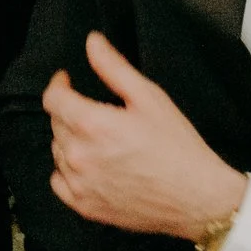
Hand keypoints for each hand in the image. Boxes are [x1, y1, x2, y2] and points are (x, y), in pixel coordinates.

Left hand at [45, 32, 246, 241]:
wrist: (197, 197)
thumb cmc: (178, 149)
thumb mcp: (149, 97)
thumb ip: (114, 67)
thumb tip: (93, 44)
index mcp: (93, 124)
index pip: (53, 98)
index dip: (59, 84)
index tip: (67, 80)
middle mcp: (80, 155)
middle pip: (56, 123)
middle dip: (69, 110)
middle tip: (96, 110)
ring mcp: (80, 184)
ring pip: (58, 151)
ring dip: (70, 139)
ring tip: (100, 139)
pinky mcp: (85, 207)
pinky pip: (60, 182)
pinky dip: (68, 170)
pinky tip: (90, 165)